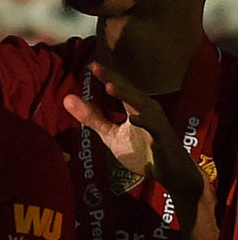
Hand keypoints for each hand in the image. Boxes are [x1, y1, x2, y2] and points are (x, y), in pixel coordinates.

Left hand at [63, 62, 215, 239]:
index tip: (91, 65)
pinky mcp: (164, 139)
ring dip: (127, 95)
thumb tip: (67, 98)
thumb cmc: (144, 151)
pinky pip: (155, 128)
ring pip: (142, 105)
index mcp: (136, 107)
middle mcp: (148, 110)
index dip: (106, 76)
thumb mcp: (112, 136)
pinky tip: (134, 118)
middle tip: (96, 67)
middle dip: (113, 79)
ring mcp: (157, 124)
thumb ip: (92, 118)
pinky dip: (146, 122)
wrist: (172, 174)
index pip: (119, 87)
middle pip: (129, 91)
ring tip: (109, 86)